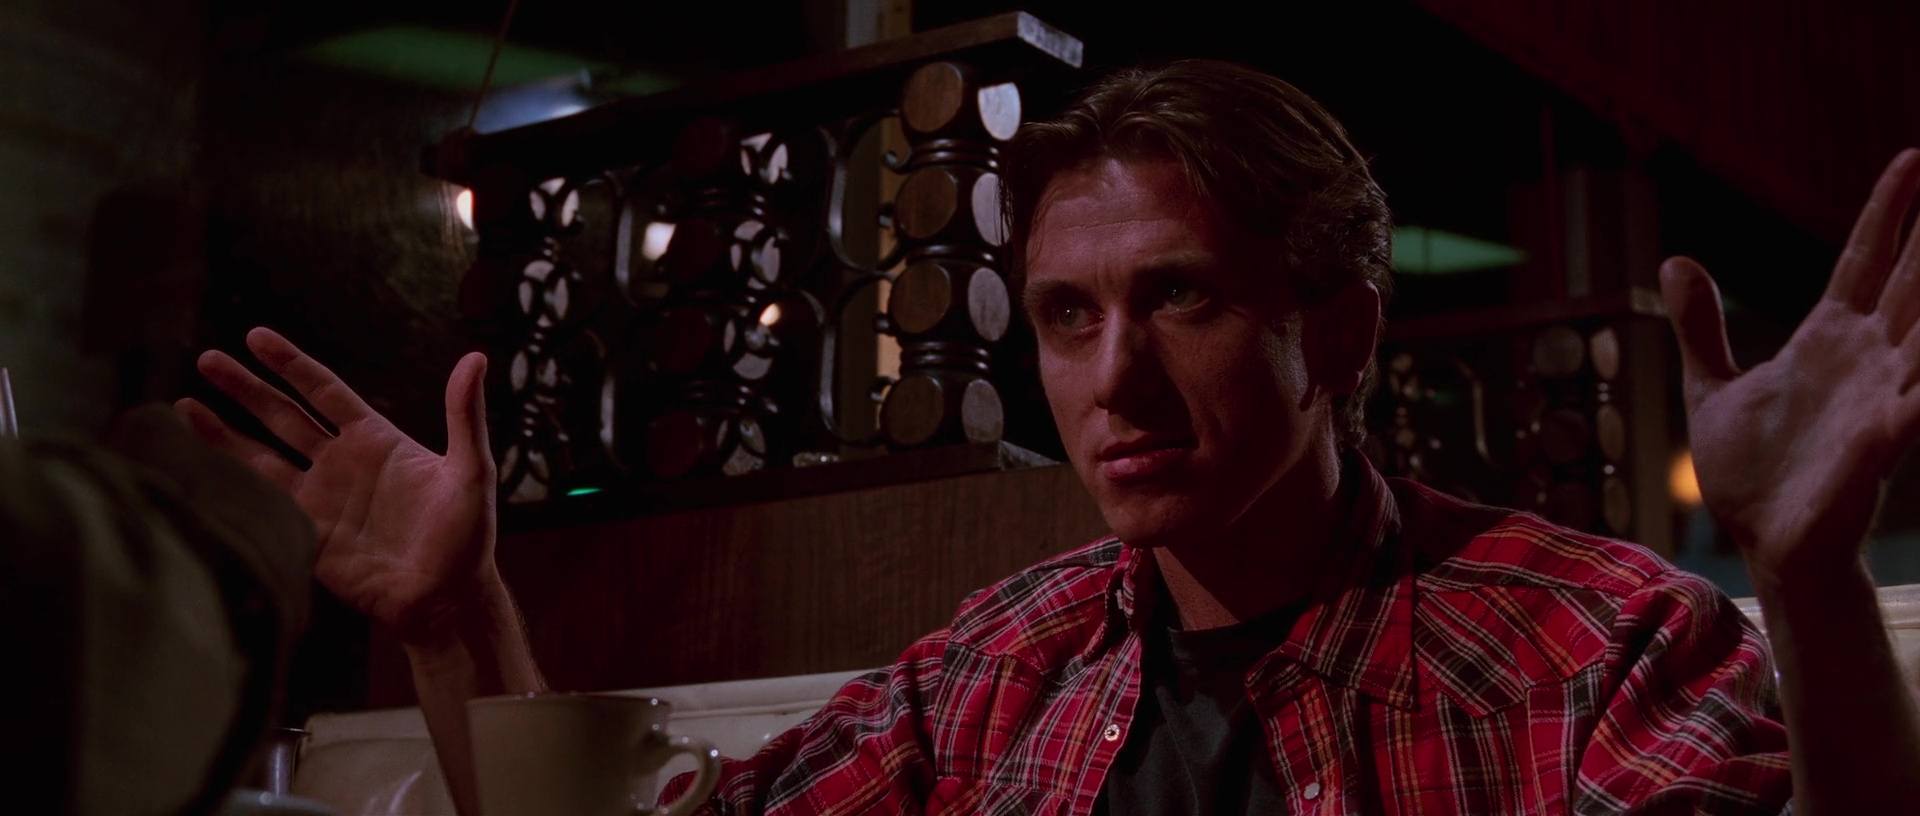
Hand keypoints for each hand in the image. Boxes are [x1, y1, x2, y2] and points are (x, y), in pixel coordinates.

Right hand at [178, 327, 498, 639]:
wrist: (445, 599)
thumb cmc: (466, 536)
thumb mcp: (470, 470)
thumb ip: (464, 415)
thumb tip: (477, 357)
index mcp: (376, 440)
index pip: (324, 391)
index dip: (290, 364)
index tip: (256, 336)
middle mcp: (341, 464)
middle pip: (282, 416)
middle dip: (245, 388)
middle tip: (207, 360)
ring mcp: (319, 500)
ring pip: (260, 457)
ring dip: (223, 434)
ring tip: (182, 406)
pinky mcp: (305, 537)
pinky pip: (261, 505)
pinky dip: (229, 487)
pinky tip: (196, 469)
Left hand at [1662, 148, 1919, 574]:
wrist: (1765, 542)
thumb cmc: (1752, 471)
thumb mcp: (1712, 386)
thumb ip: (1701, 326)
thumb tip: (1676, 259)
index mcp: (1828, 339)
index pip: (1866, 258)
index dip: (1888, 210)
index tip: (1912, 158)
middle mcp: (1866, 357)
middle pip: (1912, 277)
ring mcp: (1882, 394)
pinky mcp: (1885, 438)